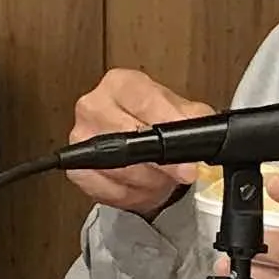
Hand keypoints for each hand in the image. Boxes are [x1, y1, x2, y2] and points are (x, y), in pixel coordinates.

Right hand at [66, 69, 214, 217]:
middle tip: (181, 172)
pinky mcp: (76, 168)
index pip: (143, 102)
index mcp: (120, 83)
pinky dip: (129, 194)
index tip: (186, 148)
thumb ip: (195, 119)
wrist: (141, 146)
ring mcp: (81, 137)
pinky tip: (141, 187)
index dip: (168, 125)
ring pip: (118, 168)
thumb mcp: (185, 113)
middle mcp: (94, 105)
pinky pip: (106, 188)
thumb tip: (202, 134)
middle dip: (160, 162)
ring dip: (147, 181)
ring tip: (162, 178)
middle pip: (127, 138)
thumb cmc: (157, 124)